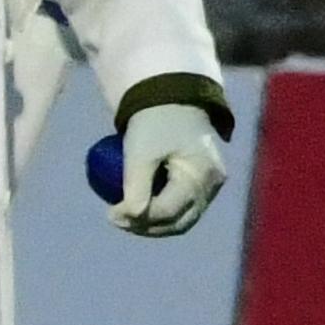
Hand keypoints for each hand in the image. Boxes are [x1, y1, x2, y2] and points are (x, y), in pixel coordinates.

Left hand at [116, 102, 227, 237]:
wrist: (171, 97)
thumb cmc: (154, 122)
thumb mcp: (140, 152)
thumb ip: (135, 187)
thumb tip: (128, 219)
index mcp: (200, 176)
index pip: (168, 211)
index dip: (138, 219)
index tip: (111, 215)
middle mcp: (212, 186)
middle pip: (179, 221)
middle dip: (147, 227)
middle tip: (119, 221)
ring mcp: (212, 185)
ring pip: (184, 217)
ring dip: (155, 224)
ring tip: (127, 219)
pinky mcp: (206, 181)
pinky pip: (186, 206)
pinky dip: (164, 212)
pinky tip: (141, 209)